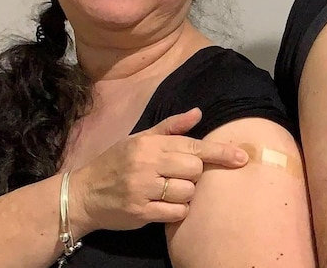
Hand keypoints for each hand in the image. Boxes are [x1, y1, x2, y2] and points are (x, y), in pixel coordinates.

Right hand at [73, 108, 248, 231]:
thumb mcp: (140, 138)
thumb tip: (198, 112)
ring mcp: (143, 189)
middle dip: (194, 175)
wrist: (83, 193)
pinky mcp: (141, 213)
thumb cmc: (116, 163)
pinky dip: (177, 211)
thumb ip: (171, 127)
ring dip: (184, 194)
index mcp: (150, 143)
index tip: (243, 158)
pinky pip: (176, 213)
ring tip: (167, 191)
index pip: (193, 146)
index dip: (221, 153)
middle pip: (195, 170)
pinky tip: (164, 206)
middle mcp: (147, 163)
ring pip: (187, 193)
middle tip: (178, 175)